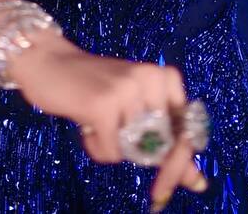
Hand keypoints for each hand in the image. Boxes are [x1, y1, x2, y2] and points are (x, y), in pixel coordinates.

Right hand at [10, 32, 207, 209]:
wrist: (49, 62)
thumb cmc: (94, 87)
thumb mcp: (134, 108)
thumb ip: (165, 140)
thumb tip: (198, 181)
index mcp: (164, 76)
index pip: (188, 130)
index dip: (185, 162)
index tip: (193, 186)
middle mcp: (150, 78)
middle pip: (165, 146)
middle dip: (151, 163)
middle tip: (131, 158)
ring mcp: (127, 89)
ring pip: (135, 151)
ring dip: (114, 148)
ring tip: (97, 124)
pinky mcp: (103, 104)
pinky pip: (112, 152)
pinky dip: (98, 149)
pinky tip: (86, 127)